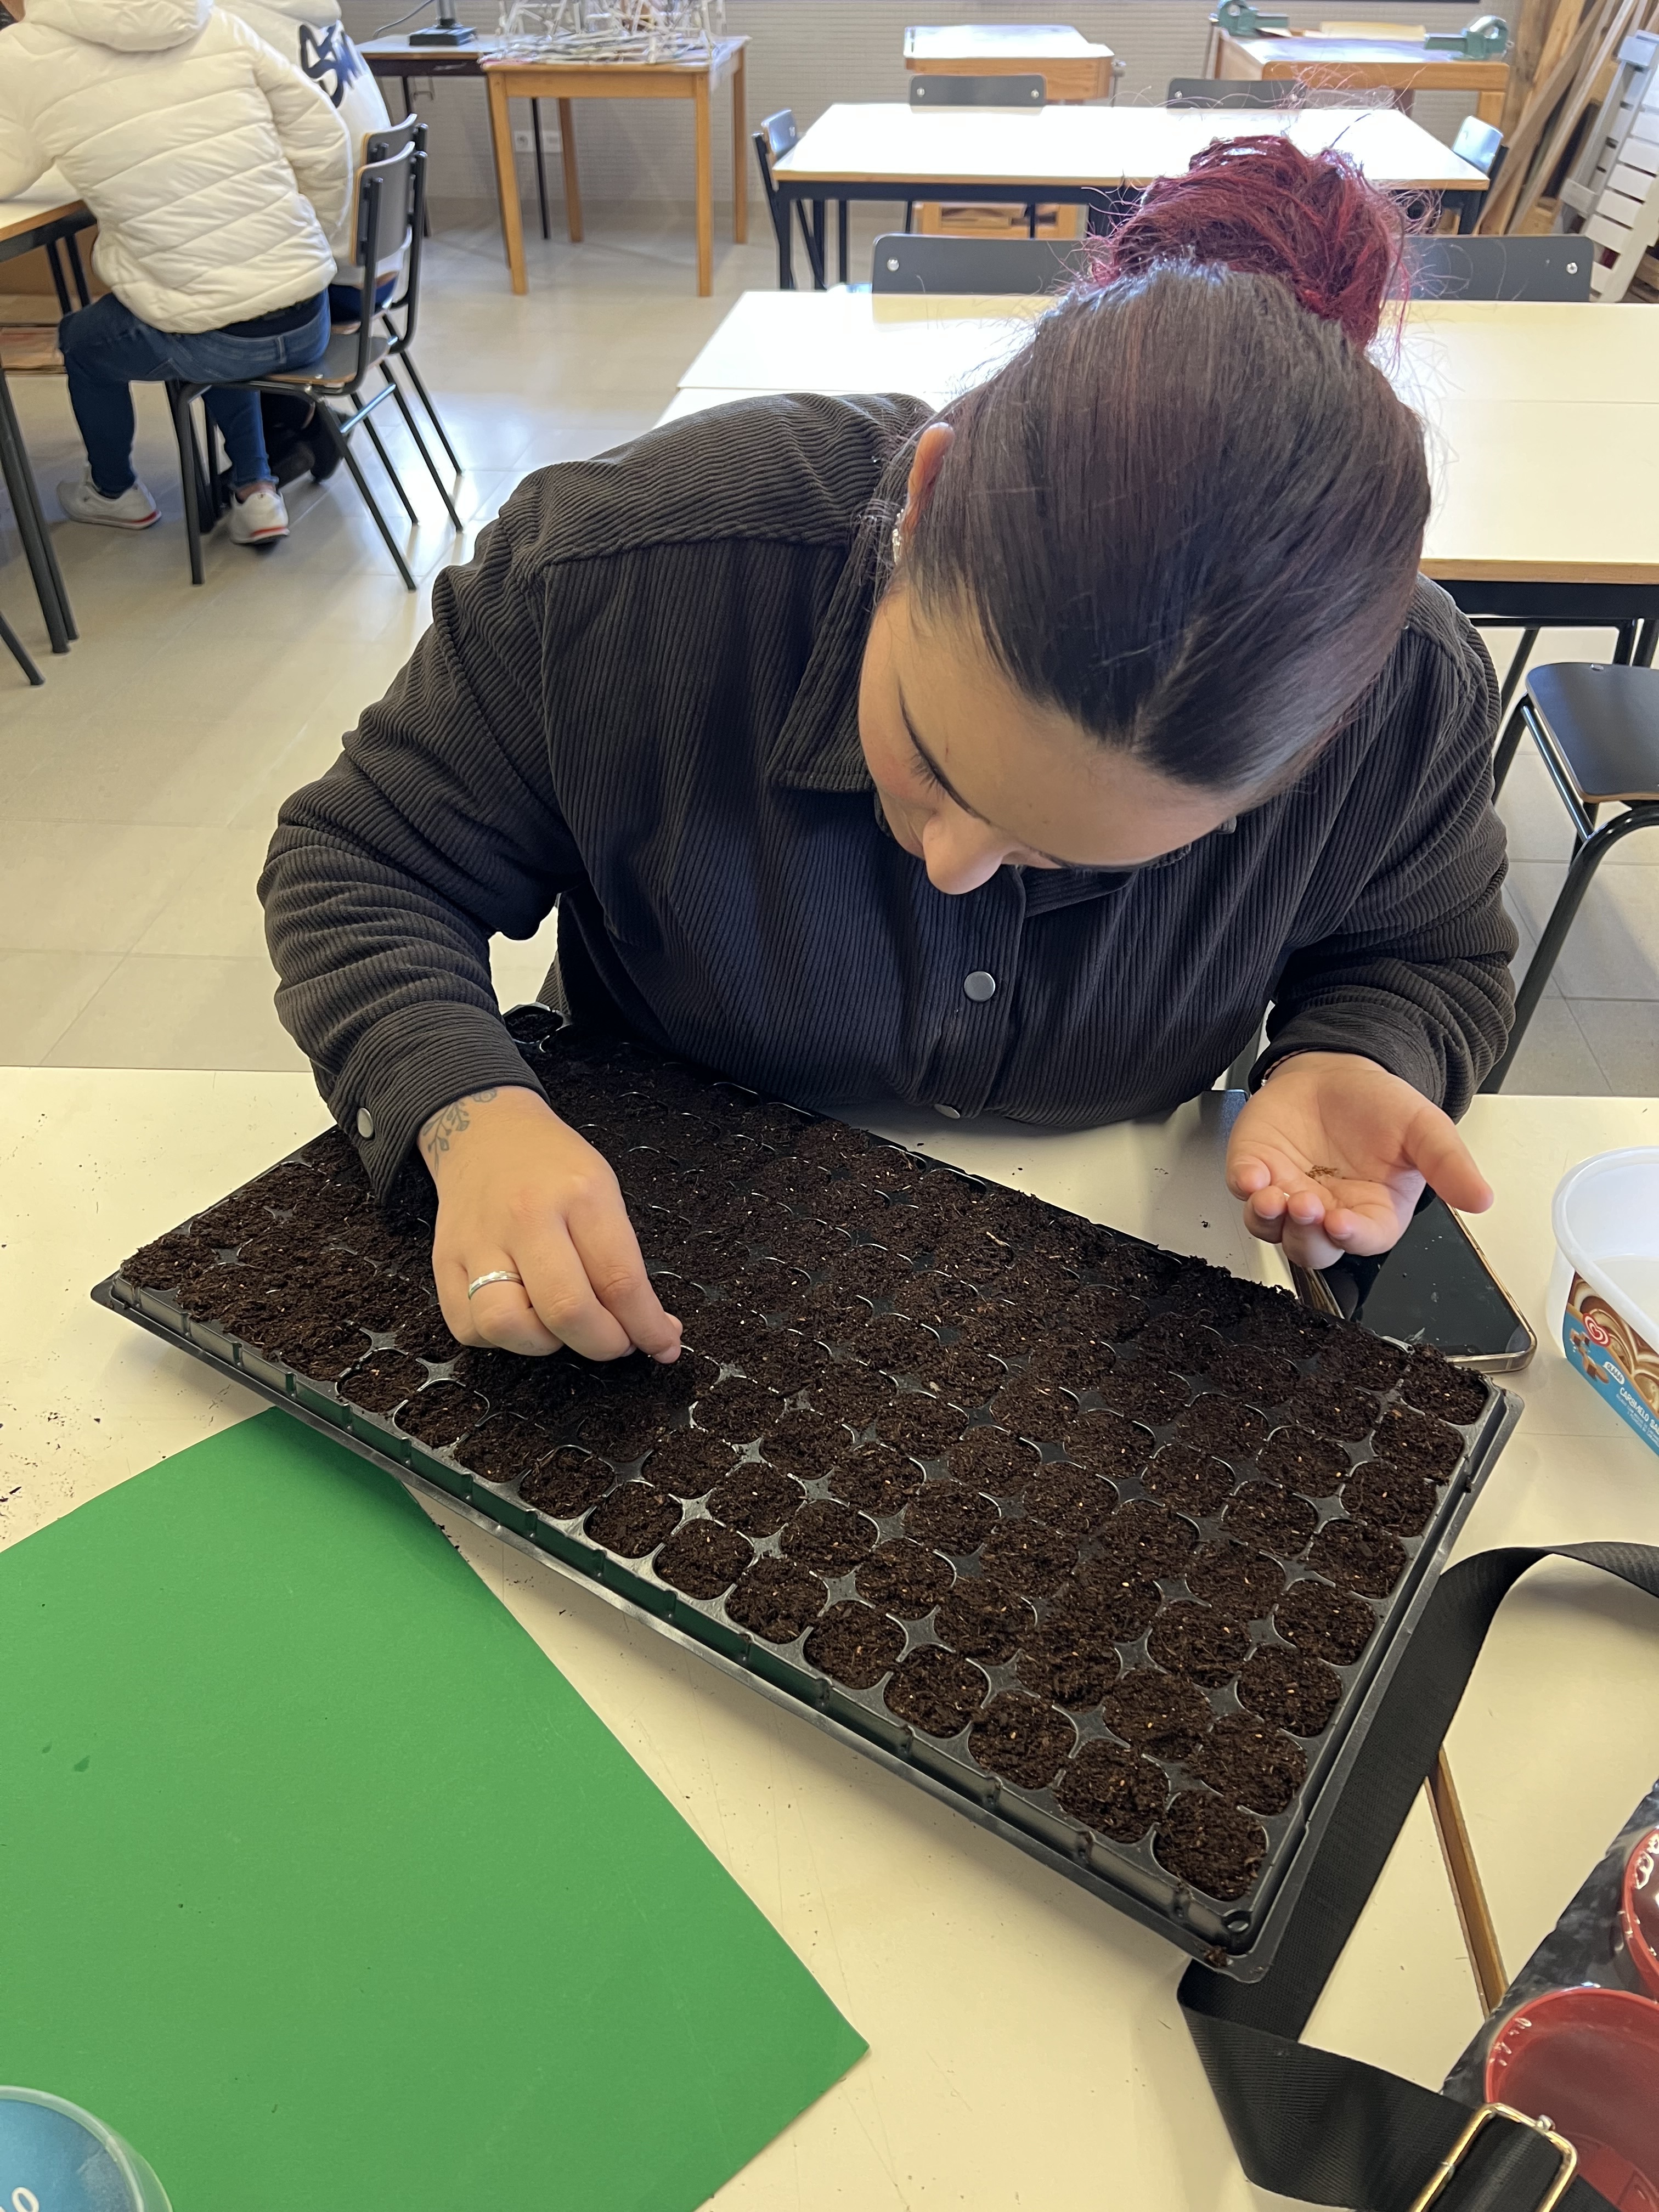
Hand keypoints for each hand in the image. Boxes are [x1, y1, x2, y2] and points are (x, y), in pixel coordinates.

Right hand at [421, 1086, 681, 1360]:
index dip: (646, 1327)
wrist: (484, 1130)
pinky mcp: (445, 1260)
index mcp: (580, 1195)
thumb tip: (651, 1327)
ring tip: (561, 1327)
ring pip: (506, 1325)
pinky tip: (521, 1316)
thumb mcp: (604, 1191)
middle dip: (603, 1344)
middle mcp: (527, 1218)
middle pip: (566, 1310)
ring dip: (544, 1344)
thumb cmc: (552, 1165)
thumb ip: (624, 1260)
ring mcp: (479, 1241)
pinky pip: (469, 1327)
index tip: (663, 1345)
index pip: (620, 1280)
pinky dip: (500, 1338)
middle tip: (616, 1342)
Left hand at [1226, 1051, 1492, 1271]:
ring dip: (1270, 1218)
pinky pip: (1243, 1189)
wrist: (1338, 1073)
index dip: (1352, 1237)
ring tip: (1272, 1195)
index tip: (1343, 1223)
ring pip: (1272, 1228)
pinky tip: (1250, 1174)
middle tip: (1306, 1206)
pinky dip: (1243, 1186)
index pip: (1362, 1240)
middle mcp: (1327, 1212)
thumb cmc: (1382, 1109)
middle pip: (1312, 1248)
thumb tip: (1482, 1198)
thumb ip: (1450, 1165)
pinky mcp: (1256, 1170)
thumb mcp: (1425, 1130)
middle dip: (1306, 1235)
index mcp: (1371, 1212)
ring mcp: (1287, 1194)